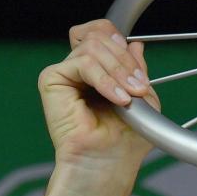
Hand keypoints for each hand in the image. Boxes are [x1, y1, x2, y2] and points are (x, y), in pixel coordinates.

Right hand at [37, 19, 160, 173]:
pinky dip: (104, 79)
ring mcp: (65, 72)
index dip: (123, 45)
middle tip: (140, 88)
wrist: (108, 163)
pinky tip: (117, 99)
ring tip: (129, 97)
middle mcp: (79, 68)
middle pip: (101, 36)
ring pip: (93, 46)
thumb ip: (138, 70)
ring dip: (118, 71)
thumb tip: (136, 44)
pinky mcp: (52, 79)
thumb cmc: (125, 140)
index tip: (141, 76)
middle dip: (125, 61)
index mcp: (99, 70)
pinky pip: (82, 62)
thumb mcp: (143, 98)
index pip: (105, 32)